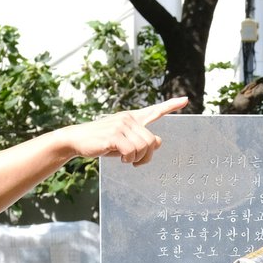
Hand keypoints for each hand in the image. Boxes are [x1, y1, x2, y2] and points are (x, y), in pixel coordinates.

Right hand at [68, 97, 187, 165]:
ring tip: (126, 159)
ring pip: (143, 147)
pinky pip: (132, 151)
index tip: (185, 100)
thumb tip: (159, 141)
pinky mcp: (114, 134)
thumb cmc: (101, 142)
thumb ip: (141, 140)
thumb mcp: (123, 141)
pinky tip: (121, 158)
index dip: (171, 106)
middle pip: (152, 141)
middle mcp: (129, 118)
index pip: (155, 110)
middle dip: (146, 156)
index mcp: (132, 118)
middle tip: (134, 162)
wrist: (77, 140)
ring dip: (136, 159)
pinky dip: (128, 159)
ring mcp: (121, 125)